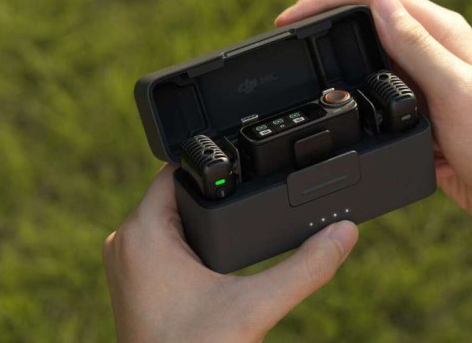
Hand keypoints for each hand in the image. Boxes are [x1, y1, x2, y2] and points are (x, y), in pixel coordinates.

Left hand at [103, 165, 357, 341]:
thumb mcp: (257, 306)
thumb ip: (305, 268)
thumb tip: (343, 233)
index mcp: (144, 233)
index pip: (178, 172)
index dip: (213, 164)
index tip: (246, 164)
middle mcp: (128, 243)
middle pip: (179, 195)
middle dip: (217, 194)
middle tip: (252, 195)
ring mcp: (129, 265)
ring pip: (173, 220)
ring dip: (205, 218)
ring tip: (240, 224)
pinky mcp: (138, 283)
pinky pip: (166, 243)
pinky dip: (194, 242)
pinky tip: (221, 255)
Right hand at [277, 0, 471, 234]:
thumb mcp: (456, 91)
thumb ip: (418, 48)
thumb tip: (378, 5)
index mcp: (440, 33)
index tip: (294, 18)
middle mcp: (428, 51)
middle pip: (364, 18)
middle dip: (323, 18)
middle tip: (286, 34)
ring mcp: (417, 81)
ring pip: (364, 53)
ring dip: (332, 52)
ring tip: (298, 60)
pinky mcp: (411, 111)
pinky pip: (371, 90)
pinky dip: (347, 87)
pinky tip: (330, 96)